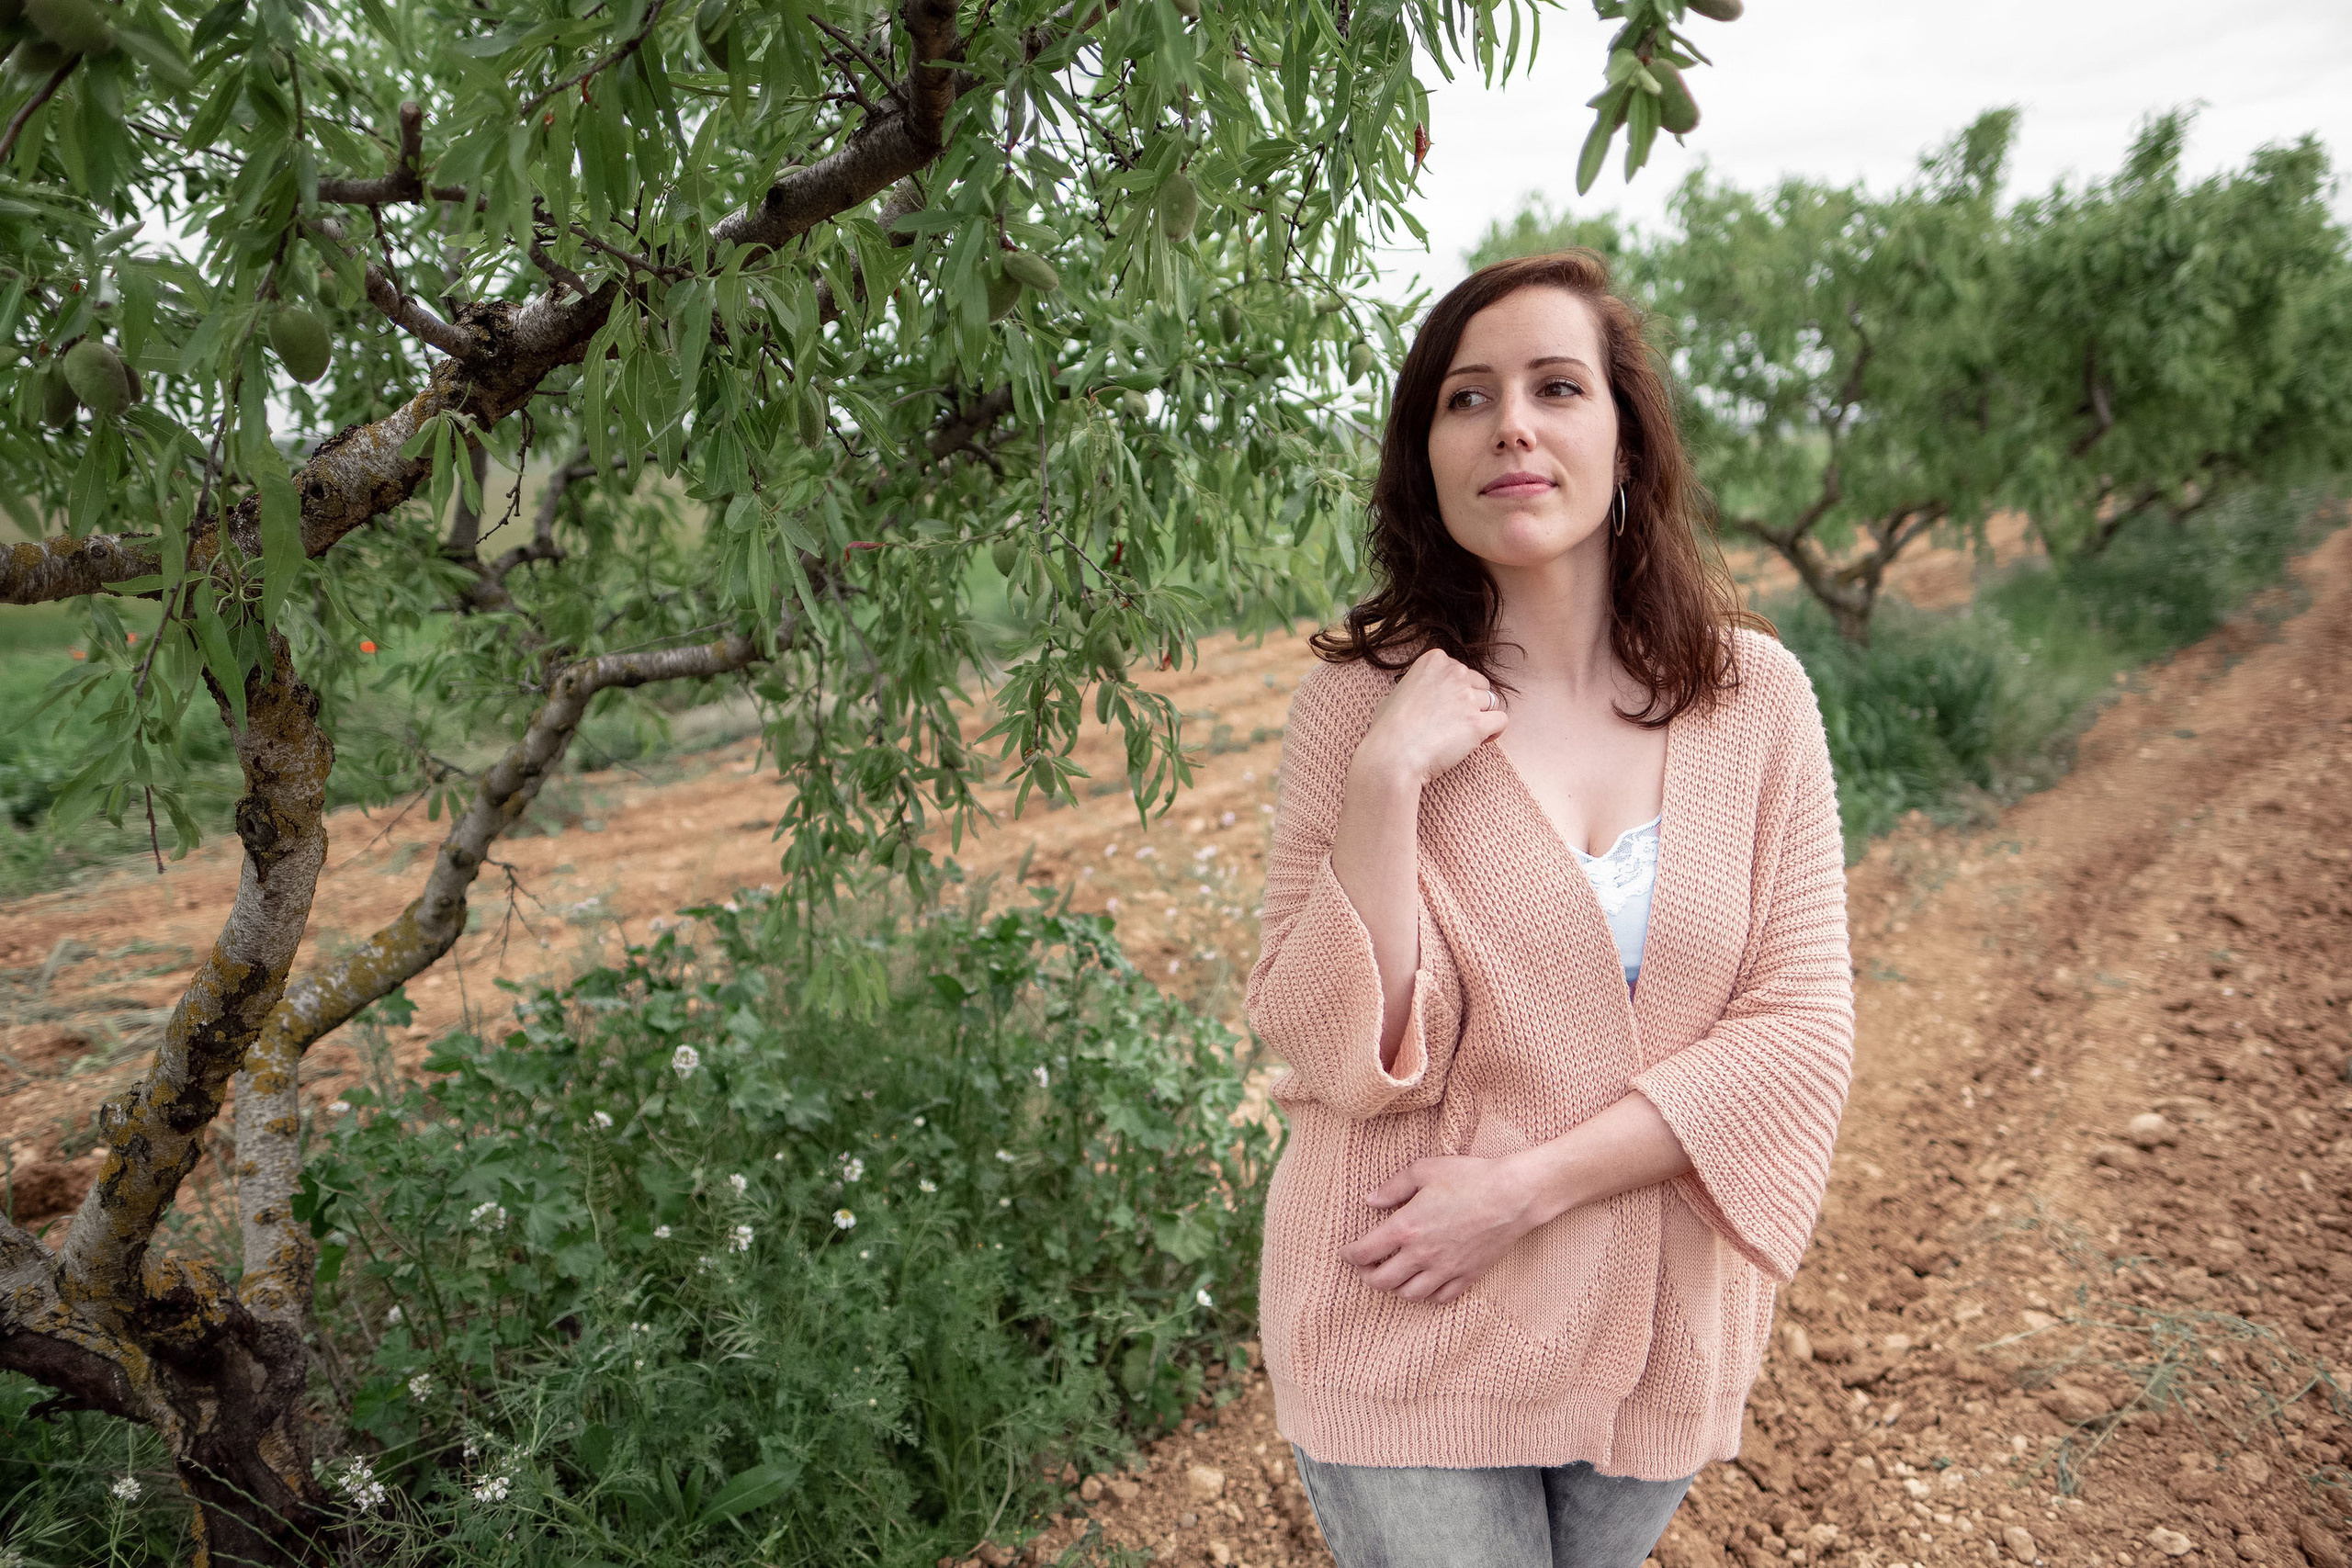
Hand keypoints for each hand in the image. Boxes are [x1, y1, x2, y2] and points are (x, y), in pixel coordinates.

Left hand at [1338, 1153, 1545, 1304]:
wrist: (1513, 1196)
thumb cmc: (1470, 1177)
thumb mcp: (1424, 1170)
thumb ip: (1393, 1187)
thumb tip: (1370, 1201)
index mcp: (1406, 1228)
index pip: (1365, 1252)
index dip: (1349, 1255)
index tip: (1346, 1252)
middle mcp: (1422, 1255)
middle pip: (1382, 1281)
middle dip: (1367, 1277)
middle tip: (1365, 1269)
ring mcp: (1446, 1269)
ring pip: (1410, 1295)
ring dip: (1396, 1288)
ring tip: (1393, 1278)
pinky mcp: (1468, 1276)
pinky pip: (1441, 1298)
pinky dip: (1428, 1296)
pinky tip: (1426, 1283)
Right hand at [1352, 647, 1508, 789]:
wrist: (1392, 757)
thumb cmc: (1388, 730)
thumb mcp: (1396, 693)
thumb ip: (1418, 686)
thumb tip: (1421, 694)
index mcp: (1434, 660)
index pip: (1462, 670)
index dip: (1457, 690)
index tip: (1445, 706)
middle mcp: (1454, 673)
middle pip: (1481, 684)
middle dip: (1472, 702)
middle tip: (1454, 722)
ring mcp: (1467, 698)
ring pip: (1492, 702)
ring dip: (1481, 717)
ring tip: (1462, 734)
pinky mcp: (1478, 723)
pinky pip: (1501, 721)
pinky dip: (1493, 731)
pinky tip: (1479, 740)